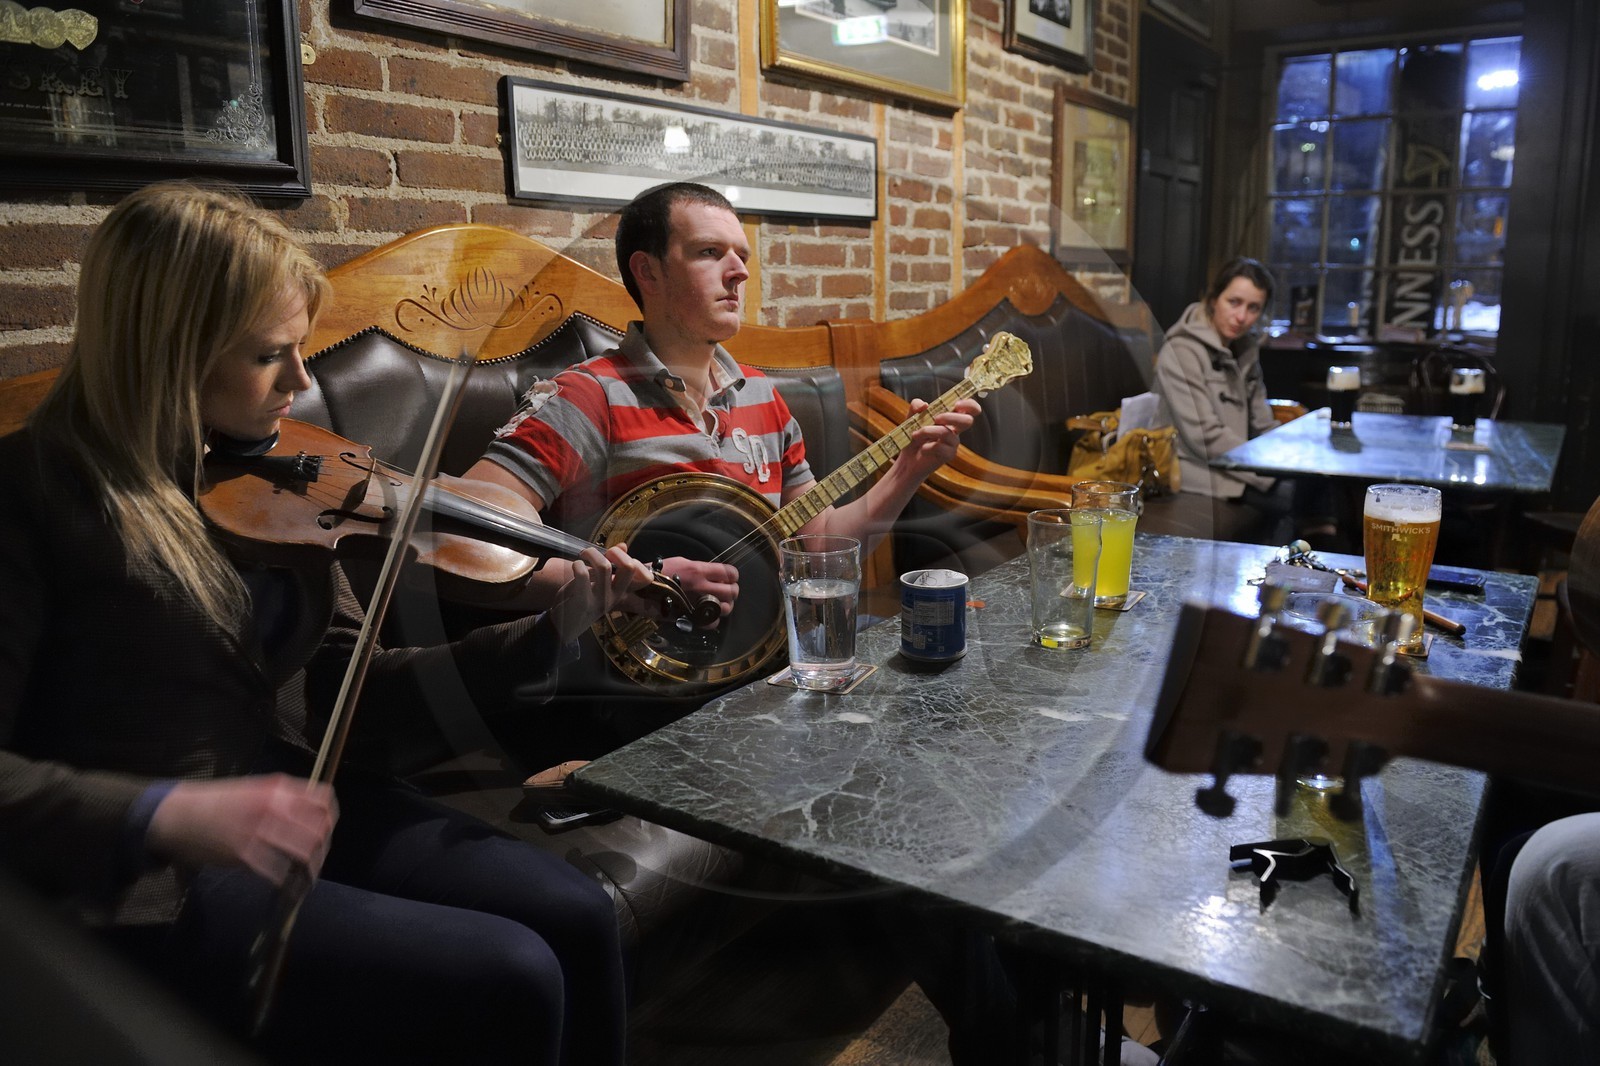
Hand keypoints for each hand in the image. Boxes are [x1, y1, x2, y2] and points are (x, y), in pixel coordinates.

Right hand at [146, 775, 336, 886]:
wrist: (178, 815)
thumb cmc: (217, 803)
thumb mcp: (255, 790)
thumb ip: (284, 799)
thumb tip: (311, 817)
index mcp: (279, 788)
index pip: (324, 801)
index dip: (331, 819)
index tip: (326, 833)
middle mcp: (274, 807)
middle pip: (319, 831)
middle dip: (323, 850)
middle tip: (316, 862)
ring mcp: (260, 831)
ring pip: (304, 853)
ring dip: (310, 870)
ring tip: (306, 880)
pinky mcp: (245, 855)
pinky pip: (278, 872)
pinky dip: (287, 883)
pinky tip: (287, 888)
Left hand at [547, 543, 654, 641]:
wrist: (564, 627)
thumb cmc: (582, 601)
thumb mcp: (599, 584)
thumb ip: (610, 567)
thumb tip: (623, 545)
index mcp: (621, 592)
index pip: (642, 575)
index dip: (628, 557)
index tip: (611, 554)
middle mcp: (614, 596)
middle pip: (628, 567)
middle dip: (615, 552)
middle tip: (598, 553)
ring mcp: (600, 600)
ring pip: (604, 567)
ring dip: (591, 554)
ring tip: (582, 555)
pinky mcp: (583, 601)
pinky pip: (583, 575)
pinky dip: (578, 565)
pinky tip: (575, 566)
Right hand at [621, 556, 739, 623]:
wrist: (640, 589)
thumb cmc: (659, 572)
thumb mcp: (681, 562)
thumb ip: (700, 568)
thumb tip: (713, 573)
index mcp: (699, 571)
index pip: (730, 573)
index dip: (732, 575)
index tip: (727, 577)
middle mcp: (702, 587)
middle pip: (732, 592)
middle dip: (731, 591)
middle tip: (725, 591)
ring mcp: (697, 604)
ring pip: (725, 608)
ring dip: (724, 605)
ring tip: (716, 603)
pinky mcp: (690, 618)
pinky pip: (712, 622)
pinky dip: (712, 619)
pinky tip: (707, 614)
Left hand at [893, 397, 979, 480]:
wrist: (907, 460)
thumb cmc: (913, 437)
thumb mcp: (911, 418)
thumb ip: (916, 407)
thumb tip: (924, 404)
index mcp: (950, 418)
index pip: (970, 409)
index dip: (970, 405)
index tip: (957, 404)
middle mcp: (955, 430)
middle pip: (968, 421)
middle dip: (951, 417)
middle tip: (935, 419)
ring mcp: (953, 443)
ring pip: (947, 433)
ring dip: (927, 431)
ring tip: (915, 435)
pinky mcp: (948, 455)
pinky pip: (940, 447)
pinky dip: (927, 447)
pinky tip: (922, 449)